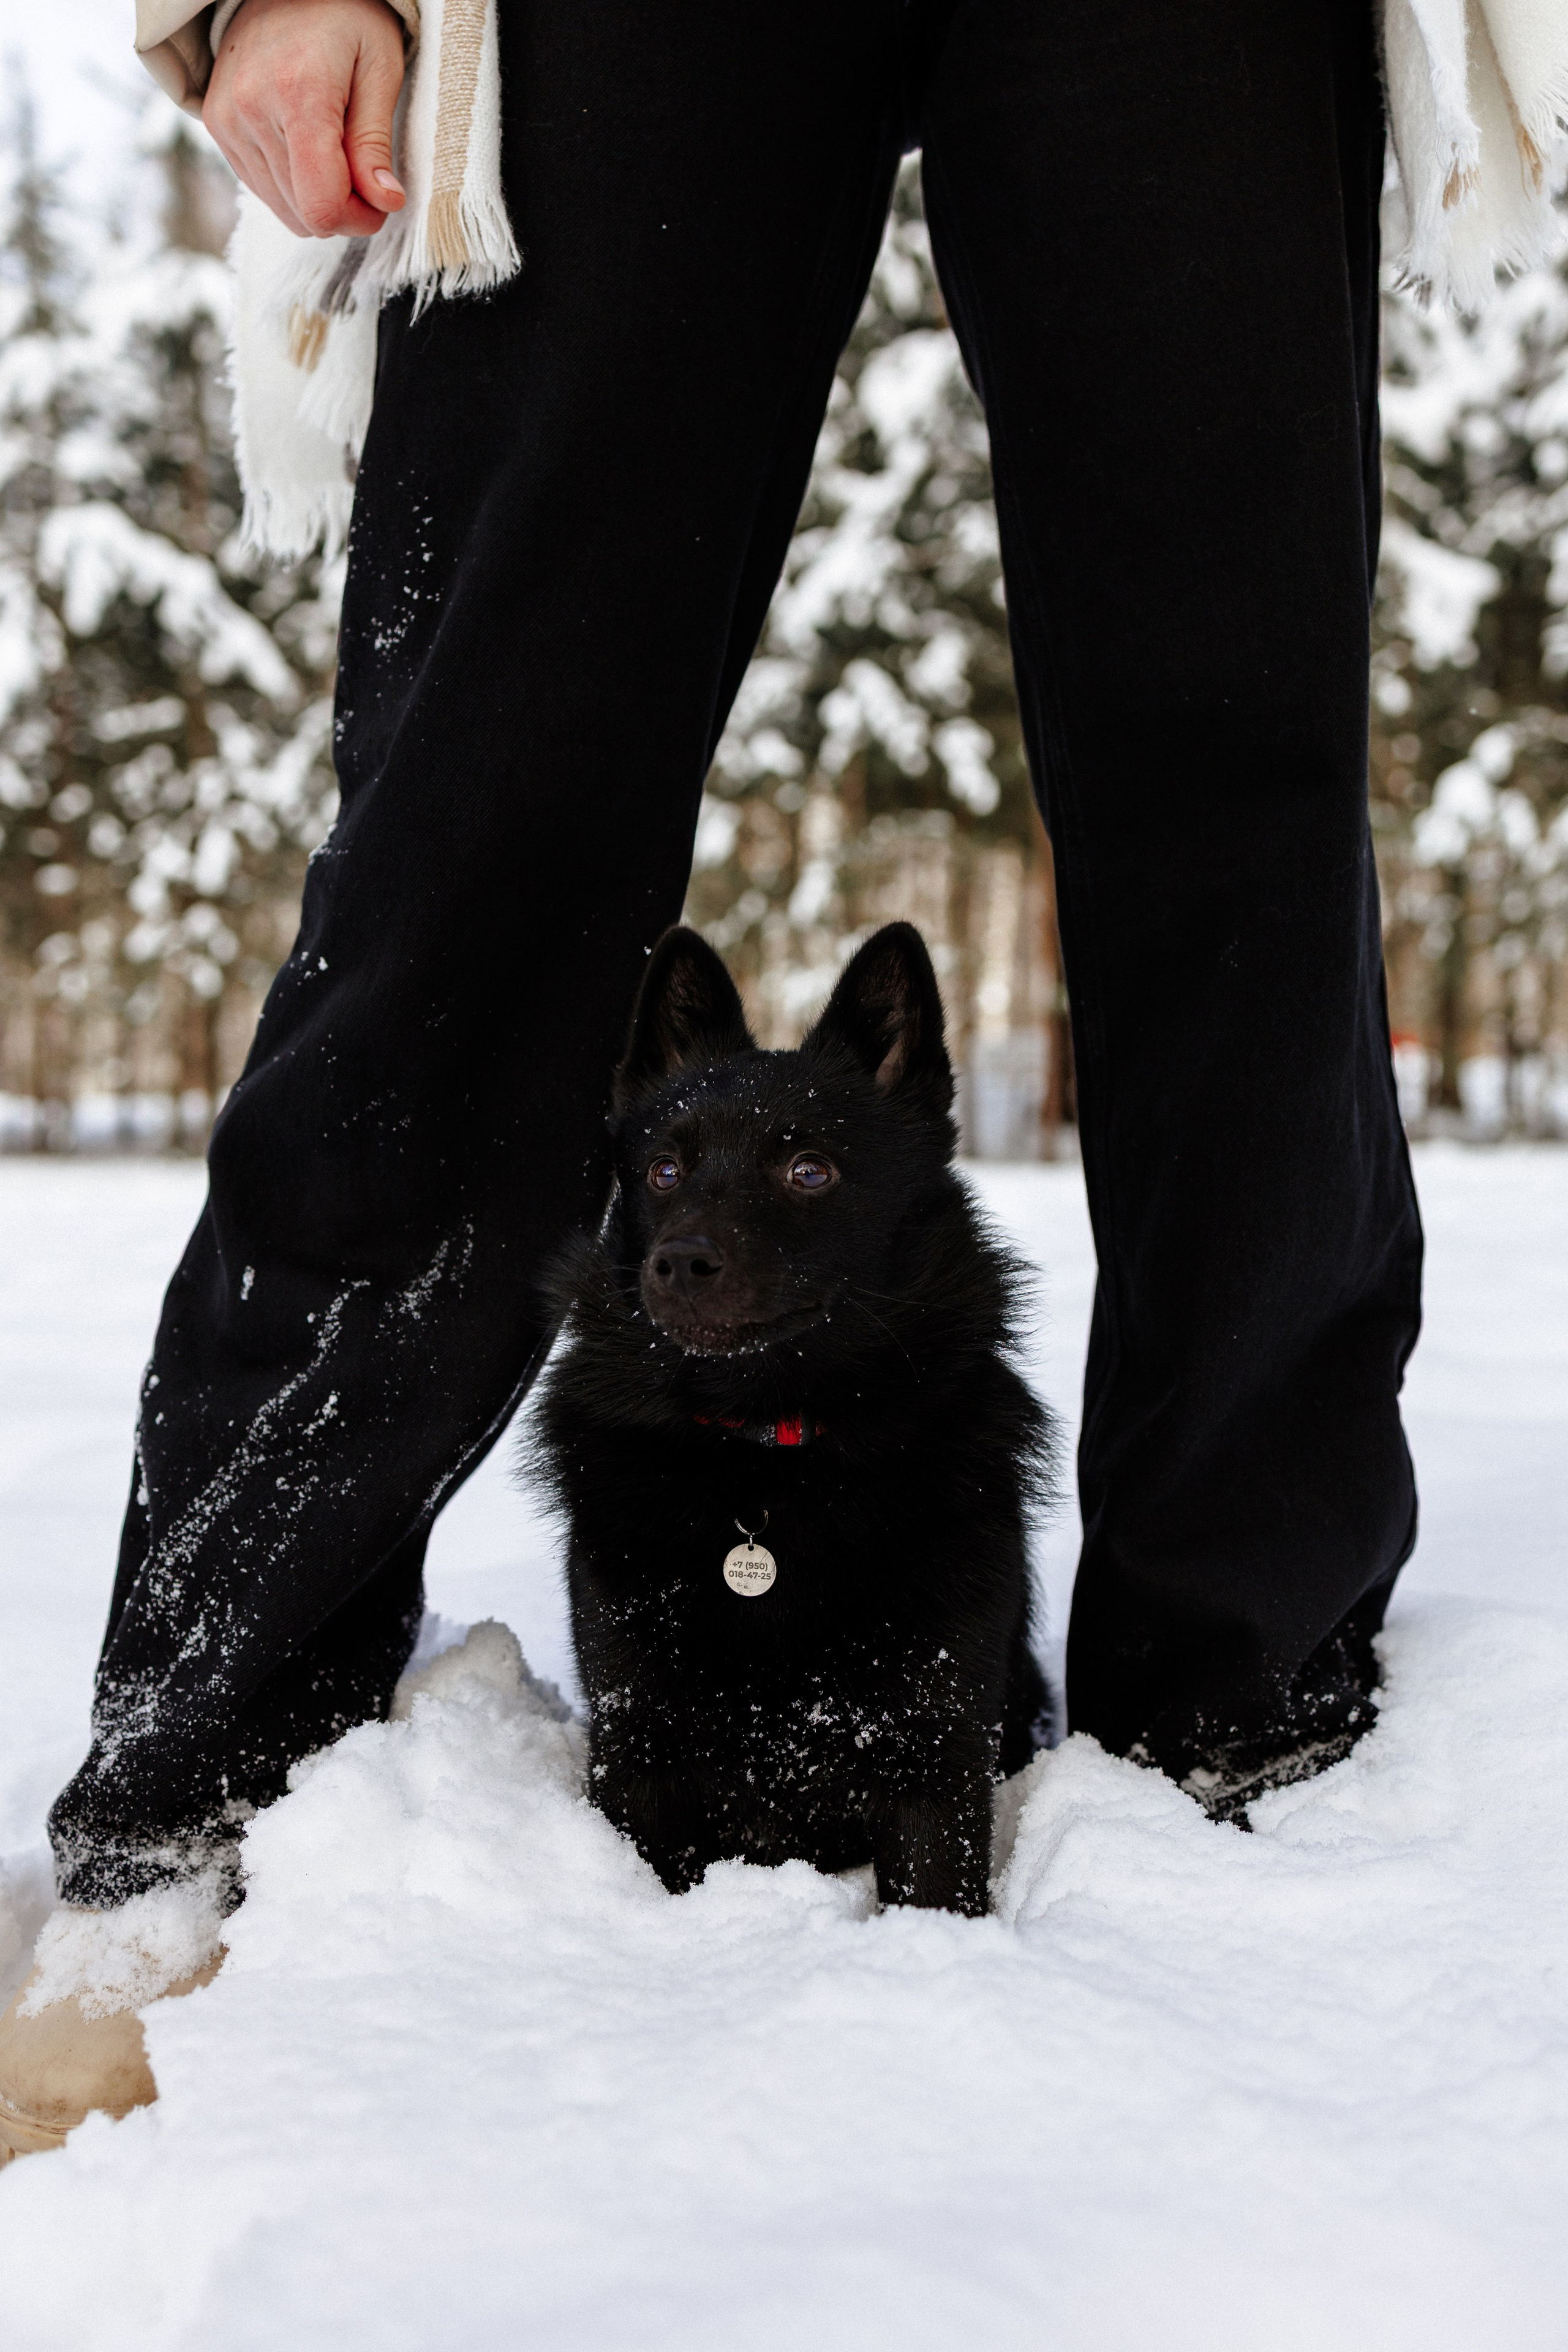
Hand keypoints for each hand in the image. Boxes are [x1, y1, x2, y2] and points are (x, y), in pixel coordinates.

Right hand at [204, 0, 407, 239]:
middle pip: (303, 214)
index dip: (358, 219)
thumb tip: (384, 202)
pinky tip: (306, 148)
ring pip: (282, 207)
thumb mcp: (379, 68)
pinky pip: (260, 186)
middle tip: (365, 175)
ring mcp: (227, 118)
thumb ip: (375, 142)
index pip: (322, 205)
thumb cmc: (345, 15)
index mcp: (299, 93)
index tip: (380, 201)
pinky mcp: (216, 123)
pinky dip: (291, 183)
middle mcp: (252, 108)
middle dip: (343, 208)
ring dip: (316, 197)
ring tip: (336, 154)